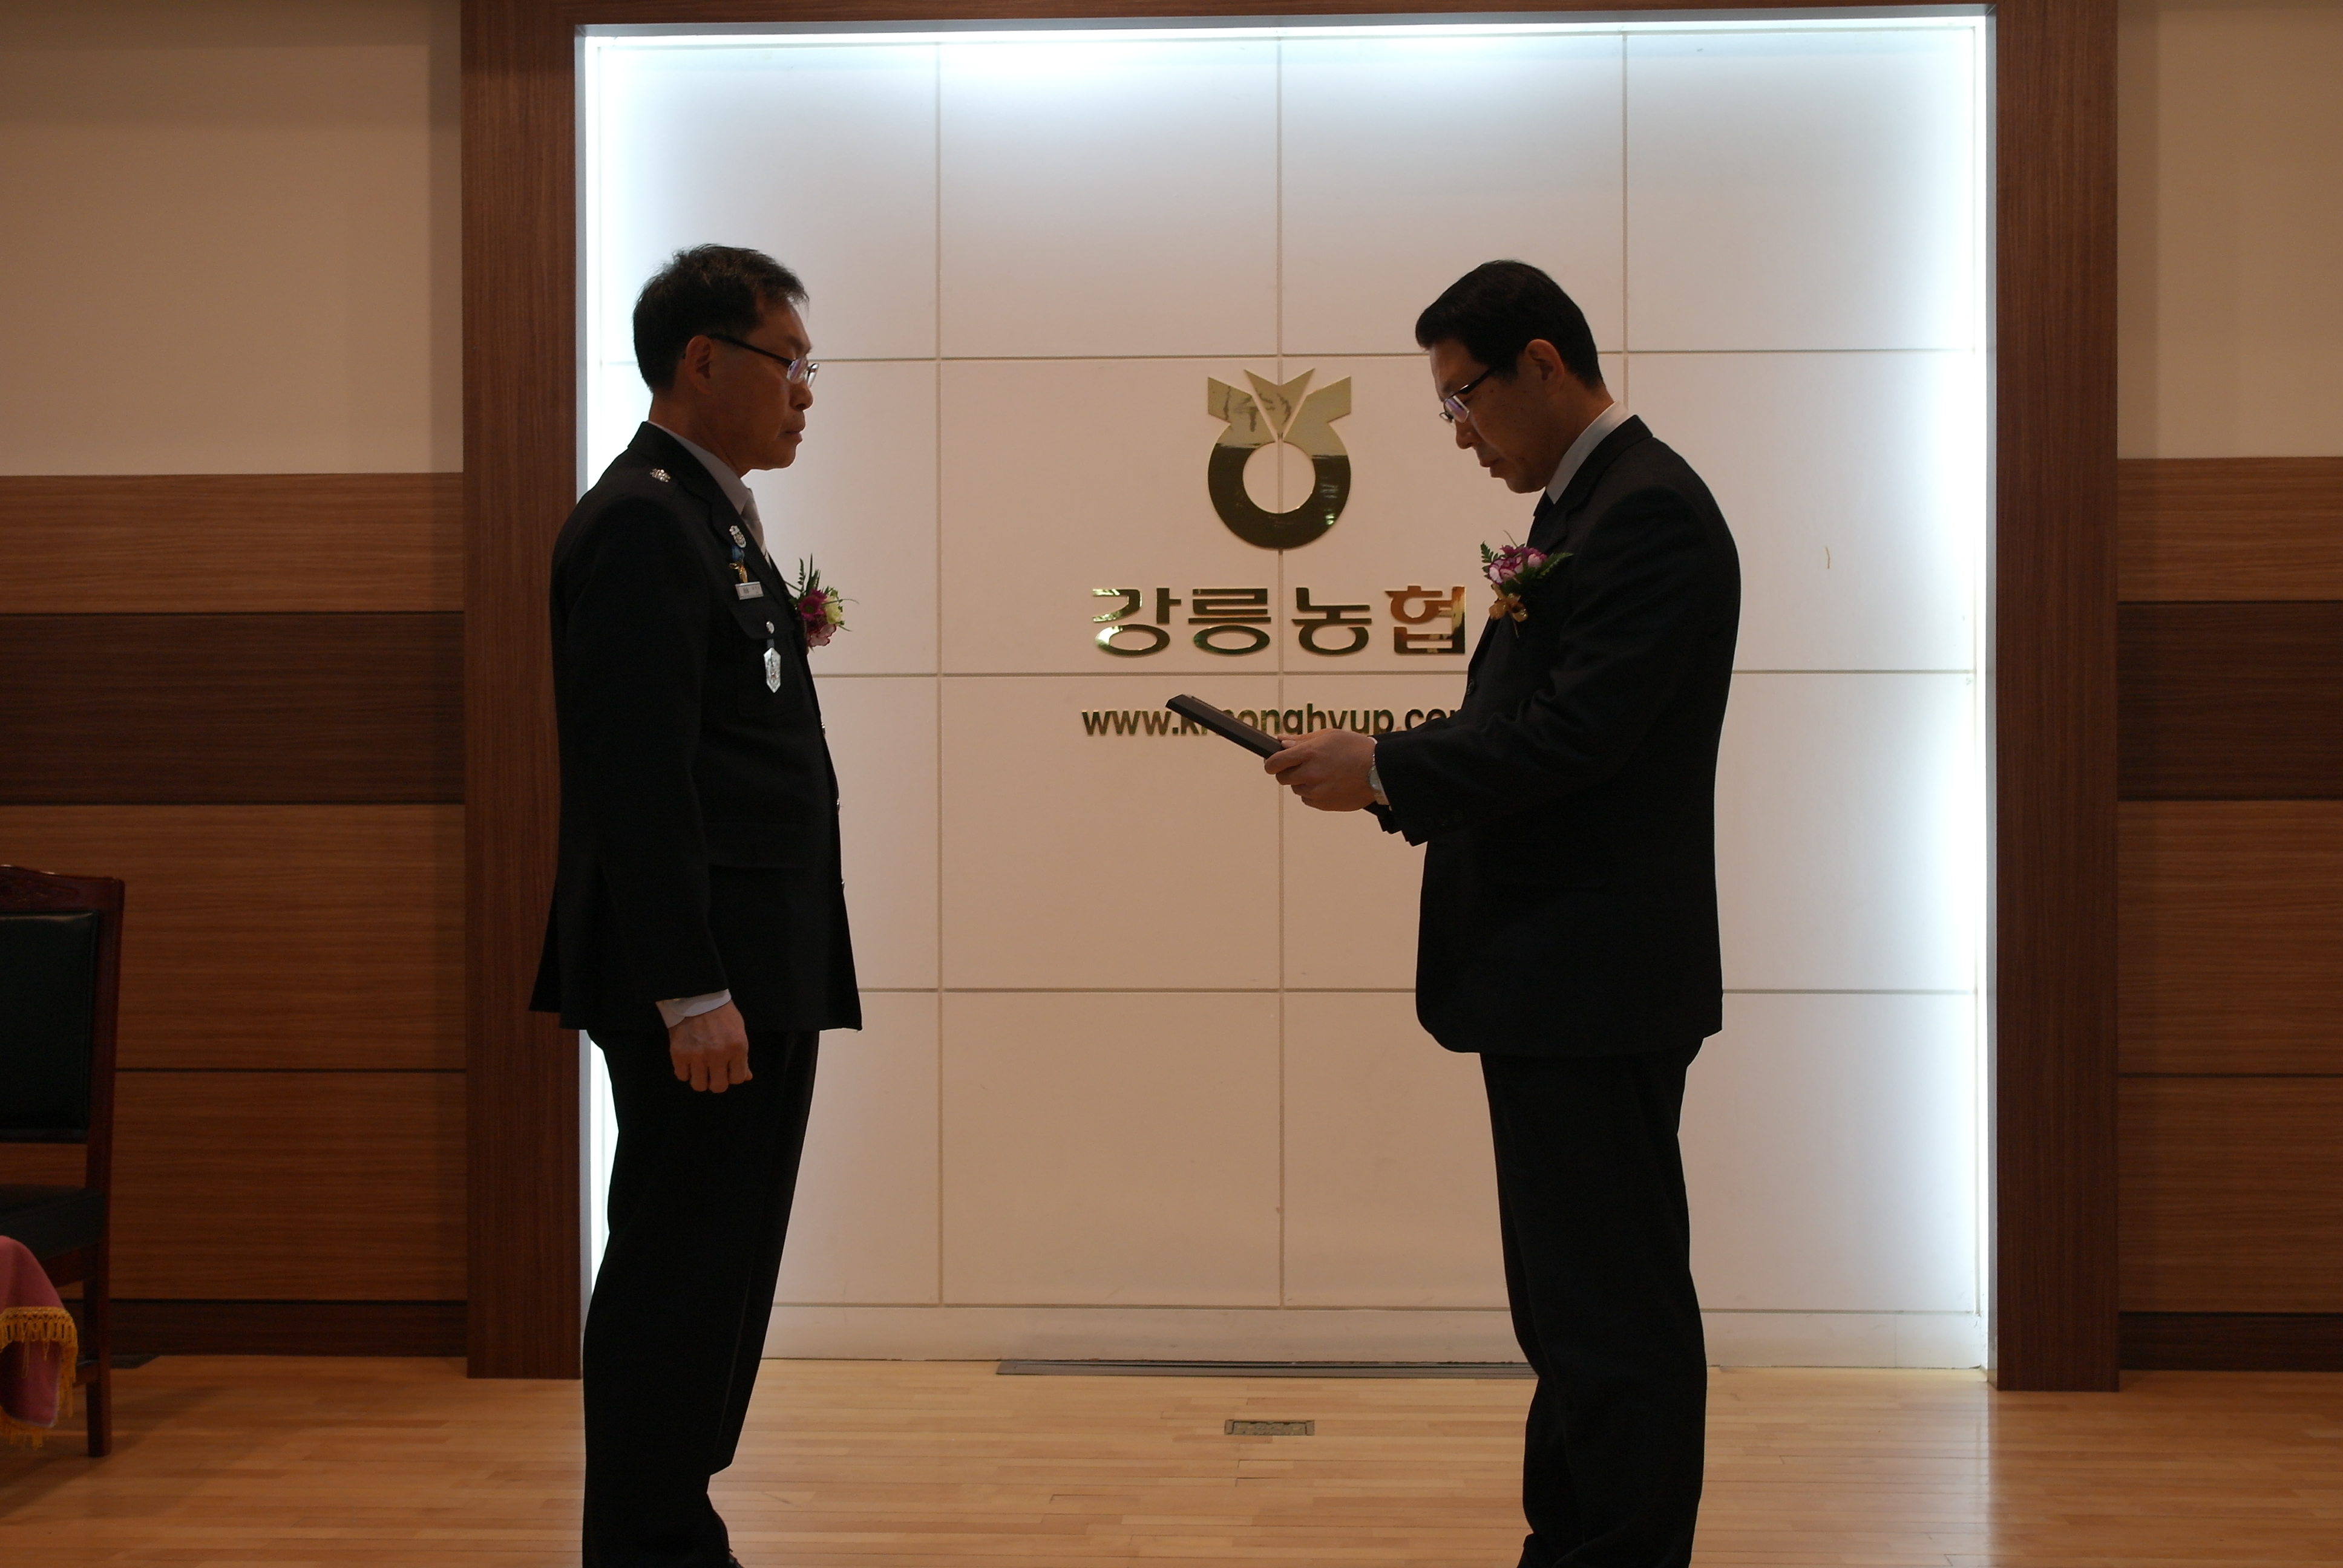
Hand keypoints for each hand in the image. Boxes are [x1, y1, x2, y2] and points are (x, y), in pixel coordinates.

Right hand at [669, 1001, 751, 1092]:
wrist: (697, 996)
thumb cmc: (722, 1014)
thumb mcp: (738, 1032)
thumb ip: (742, 1057)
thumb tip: (746, 1078)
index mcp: (737, 1048)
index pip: (737, 1079)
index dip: (732, 1076)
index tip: (727, 1069)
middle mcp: (718, 1055)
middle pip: (718, 1087)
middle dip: (716, 1081)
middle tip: (713, 1072)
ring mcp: (697, 1056)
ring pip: (699, 1085)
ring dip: (700, 1079)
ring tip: (700, 1068)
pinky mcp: (679, 1054)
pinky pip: (682, 1076)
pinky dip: (685, 1072)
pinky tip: (688, 1062)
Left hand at [1264, 728, 1378, 811]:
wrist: (1379, 770)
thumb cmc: (1356, 748)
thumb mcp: (1329, 735)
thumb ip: (1301, 739)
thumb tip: (1281, 741)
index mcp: (1308, 753)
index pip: (1274, 762)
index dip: (1271, 763)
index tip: (1273, 763)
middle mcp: (1309, 773)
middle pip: (1282, 778)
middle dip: (1288, 772)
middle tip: (1303, 766)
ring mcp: (1315, 791)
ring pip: (1296, 789)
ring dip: (1303, 782)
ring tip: (1323, 773)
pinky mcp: (1323, 804)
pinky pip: (1308, 800)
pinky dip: (1313, 793)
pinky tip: (1329, 784)